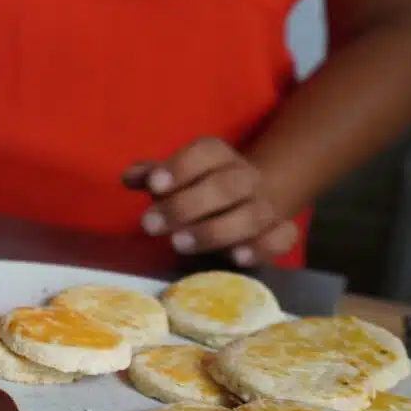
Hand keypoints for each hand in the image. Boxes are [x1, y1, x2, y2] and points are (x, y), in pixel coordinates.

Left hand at [122, 138, 297, 266]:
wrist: (252, 198)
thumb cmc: (198, 189)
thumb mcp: (174, 179)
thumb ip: (153, 176)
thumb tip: (129, 176)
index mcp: (219, 157)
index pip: (206, 152)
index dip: (180, 167)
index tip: (154, 186)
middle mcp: (246, 177)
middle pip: (226, 185)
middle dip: (187, 205)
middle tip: (150, 226)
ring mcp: (266, 205)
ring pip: (252, 214)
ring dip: (215, 230)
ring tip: (178, 243)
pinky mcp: (279, 232)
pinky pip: (281, 238)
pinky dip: (262, 248)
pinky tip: (236, 258)